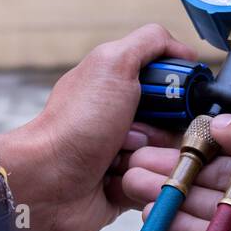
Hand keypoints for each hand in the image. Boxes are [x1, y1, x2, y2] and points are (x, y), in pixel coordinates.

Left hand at [0, 24, 196, 230]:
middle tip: (131, 133)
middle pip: (179, 125)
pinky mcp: (127, 187)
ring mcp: (127, 154)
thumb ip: (150, 43)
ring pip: (170, 158)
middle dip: (162, 132)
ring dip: (148, 159)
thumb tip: (184, 49)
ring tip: (116, 160)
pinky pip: (157, 187)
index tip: (174, 101)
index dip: (180, 96)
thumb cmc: (74, 124)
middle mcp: (126, 119)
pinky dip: (141, 184)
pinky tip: (113, 180)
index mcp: (123, 87)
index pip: (176, 88)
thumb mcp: (113, 64)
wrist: (45, 182)